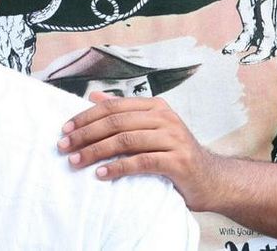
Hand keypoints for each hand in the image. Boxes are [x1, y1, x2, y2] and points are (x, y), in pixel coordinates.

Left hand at [58, 92, 221, 210]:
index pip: (113, 107)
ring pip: (125, 140)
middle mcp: (165, 118)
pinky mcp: (178, 161)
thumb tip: (94, 96)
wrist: (212, 179)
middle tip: (64, 146)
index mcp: (155, 106)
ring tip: (76, 161)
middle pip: (115, 122)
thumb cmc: (175, 154)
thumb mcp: (150, 128)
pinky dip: (118, 167)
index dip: (86, 116)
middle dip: (85, 134)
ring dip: (95, 151)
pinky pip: (141, 161)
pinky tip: (101, 174)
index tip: (65, 129)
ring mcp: (173, 138)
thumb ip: (125, 112)